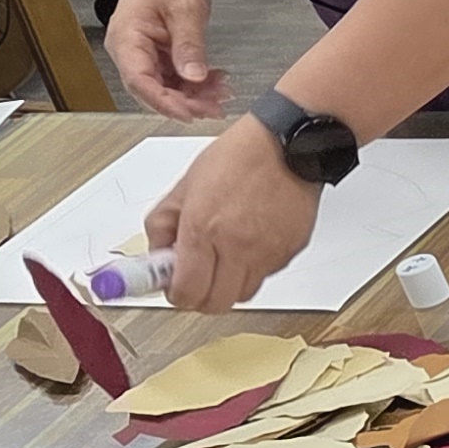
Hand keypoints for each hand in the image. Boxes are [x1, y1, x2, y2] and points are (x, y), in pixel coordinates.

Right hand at [104, 0, 226, 121]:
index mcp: (126, 37)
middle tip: (215, 107)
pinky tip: (215, 82)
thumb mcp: (186, 8)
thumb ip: (189, 44)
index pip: (139, 81)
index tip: (190, 113)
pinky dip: (195, 82)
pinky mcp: (157, 53)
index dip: (164, 102)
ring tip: (221, 94)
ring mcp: (142, 52)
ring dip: (194, 94)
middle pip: (152, 89)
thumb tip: (193, 76)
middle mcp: (129, 48)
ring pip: (165, 86)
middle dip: (185, 102)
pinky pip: (173, 76)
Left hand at [146, 119, 325, 311]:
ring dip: (228, 284)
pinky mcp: (290, 251)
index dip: (176, 295)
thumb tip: (158, 252)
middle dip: (201, 297)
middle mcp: (236, 246)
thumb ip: (163, 224)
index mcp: (203, 229)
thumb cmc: (238, 157)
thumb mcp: (185, 185)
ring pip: (243, 294)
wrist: (287, 144)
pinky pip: (266, 274)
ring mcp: (267, 253)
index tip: (172, 286)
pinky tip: (249, 241)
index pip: (186, 292)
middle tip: (196, 279)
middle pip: (216, 304)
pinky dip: (254, 267)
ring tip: (223, 257)